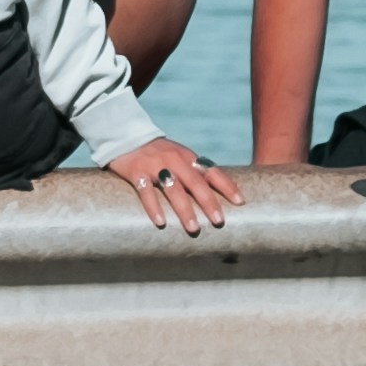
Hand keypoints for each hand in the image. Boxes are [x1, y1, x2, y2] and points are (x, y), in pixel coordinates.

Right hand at [101, 140, 240, 236]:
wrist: (125, 136)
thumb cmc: (158, 153)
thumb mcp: (179, 157)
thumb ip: (195, 172)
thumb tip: (218, 196)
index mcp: (188, 158)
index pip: (212, 172)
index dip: (227, 186)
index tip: (240, 202)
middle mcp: (174, 161)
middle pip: (195, 183)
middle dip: (208, 203)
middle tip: (219, 222)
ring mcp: (155, 166)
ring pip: (173, 190)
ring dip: (185, 210)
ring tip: (193, 228)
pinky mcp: (137, 172)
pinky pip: (146, 192)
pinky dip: (154, 207)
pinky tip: (160, 223)